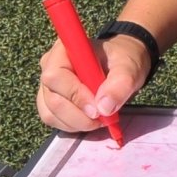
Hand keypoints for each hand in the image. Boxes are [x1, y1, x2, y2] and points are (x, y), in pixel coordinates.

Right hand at [35, 33, 150, 133]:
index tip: (98, 108)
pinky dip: (74, 126)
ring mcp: (47, 86)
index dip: (75, 95)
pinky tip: (91, 120)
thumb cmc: (122, 60)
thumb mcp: (128, 67)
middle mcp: (49, 66)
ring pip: (51, 114)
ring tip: (100, 117)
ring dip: (77, 123)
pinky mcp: (49, 102)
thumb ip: (120, 83)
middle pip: (52, 99)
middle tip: (103, 117)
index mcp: (63, 50)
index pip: (56, 76)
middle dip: (79, 115)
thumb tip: (104, 107)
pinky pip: (54, 121)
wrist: (121, 65)